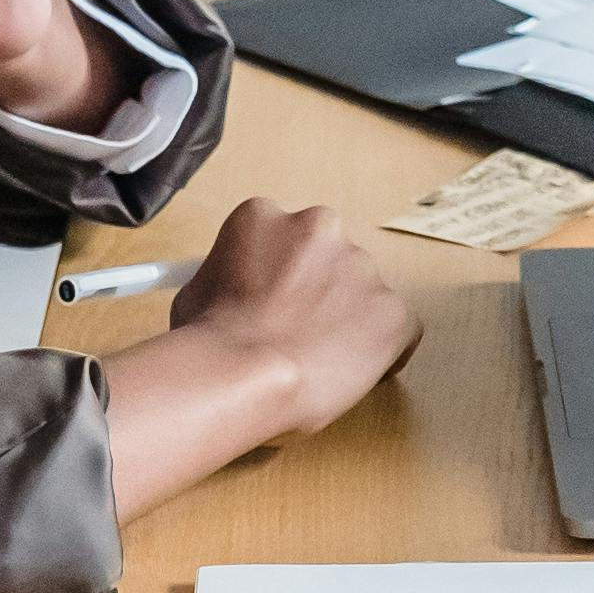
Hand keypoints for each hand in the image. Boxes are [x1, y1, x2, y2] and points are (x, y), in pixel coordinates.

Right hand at [99, 199, 420, 521]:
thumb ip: (227, 279)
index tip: (273, 305)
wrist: (242, 373)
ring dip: (347, 322)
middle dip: (318, 295)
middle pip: (328, 261)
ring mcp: (362, 268)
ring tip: (315, 362)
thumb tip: (230, 295)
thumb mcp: (195, 291)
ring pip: (362, 296)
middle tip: (294, 335)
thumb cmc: (209, 340)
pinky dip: (381, 354)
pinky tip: (348, 376)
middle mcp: (320, 227)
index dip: (279, 279)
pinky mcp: (394, 312)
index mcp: (266, 217)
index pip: (284, 241)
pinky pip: (397, 332)